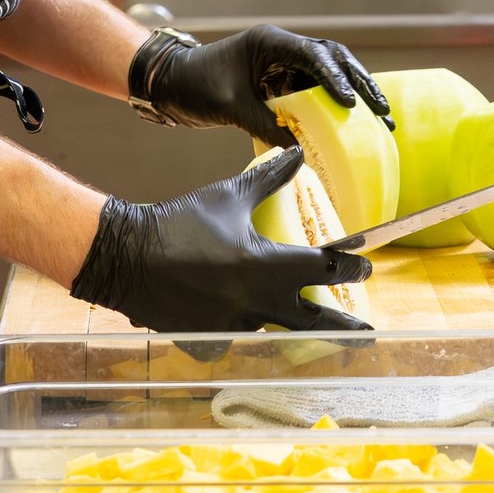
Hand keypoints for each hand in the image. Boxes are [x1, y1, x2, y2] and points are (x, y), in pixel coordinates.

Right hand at [69, 148, 373, 334]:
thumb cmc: (182, 222)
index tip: (365, 266)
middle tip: (364, 332)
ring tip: (305, 323)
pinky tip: (243, 321)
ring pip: (275, 330)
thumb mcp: (229, 196)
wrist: (128, 256)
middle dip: (342, 326)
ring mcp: (234, 325)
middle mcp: (256, 301)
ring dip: (289, 323)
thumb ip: (269, 179)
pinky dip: (245, 329)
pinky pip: (239, 339)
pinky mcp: (211, 339)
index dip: (350, 267)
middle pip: (314, 320)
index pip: (325, 269)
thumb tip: (297, 152)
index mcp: (265, 265)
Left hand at [138, 24, 393, 146]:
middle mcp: (281, 49)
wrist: (169, 84)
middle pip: (332, 60)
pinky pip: (312, 93)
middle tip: (383, 111)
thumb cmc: (193, 85)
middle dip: (360, 83)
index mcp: (269, 43)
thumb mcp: (229, 106)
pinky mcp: (279, 83)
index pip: (312, 55)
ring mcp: (282, 65)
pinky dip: (331, 109)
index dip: (335, 78)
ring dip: (353, 95)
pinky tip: (350, 128)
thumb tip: (299, 151)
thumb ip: (264, 124)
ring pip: (328, 76)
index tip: (351, 103)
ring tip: (379, 120)